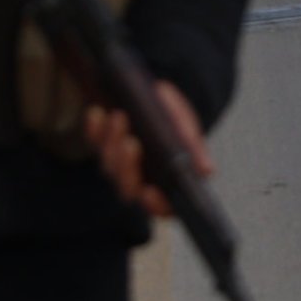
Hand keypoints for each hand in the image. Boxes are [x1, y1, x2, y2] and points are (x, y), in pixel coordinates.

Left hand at [85, 80, 208, 215]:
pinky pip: (92, 141)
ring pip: (109, 164)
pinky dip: (94, 128)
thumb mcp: (184, 123)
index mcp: (164, 180)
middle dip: (127, 167)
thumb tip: (208, 171)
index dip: (155, 205)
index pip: (162, 207)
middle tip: (132, 143)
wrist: (140, 93)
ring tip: (119, 117)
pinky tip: (97, 113)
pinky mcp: (98, 144)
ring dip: (113, 142)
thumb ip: (193, 145)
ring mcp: (115, 162)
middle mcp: (137, 177)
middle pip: (128, 187)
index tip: (149, 191)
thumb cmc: (168, 113)